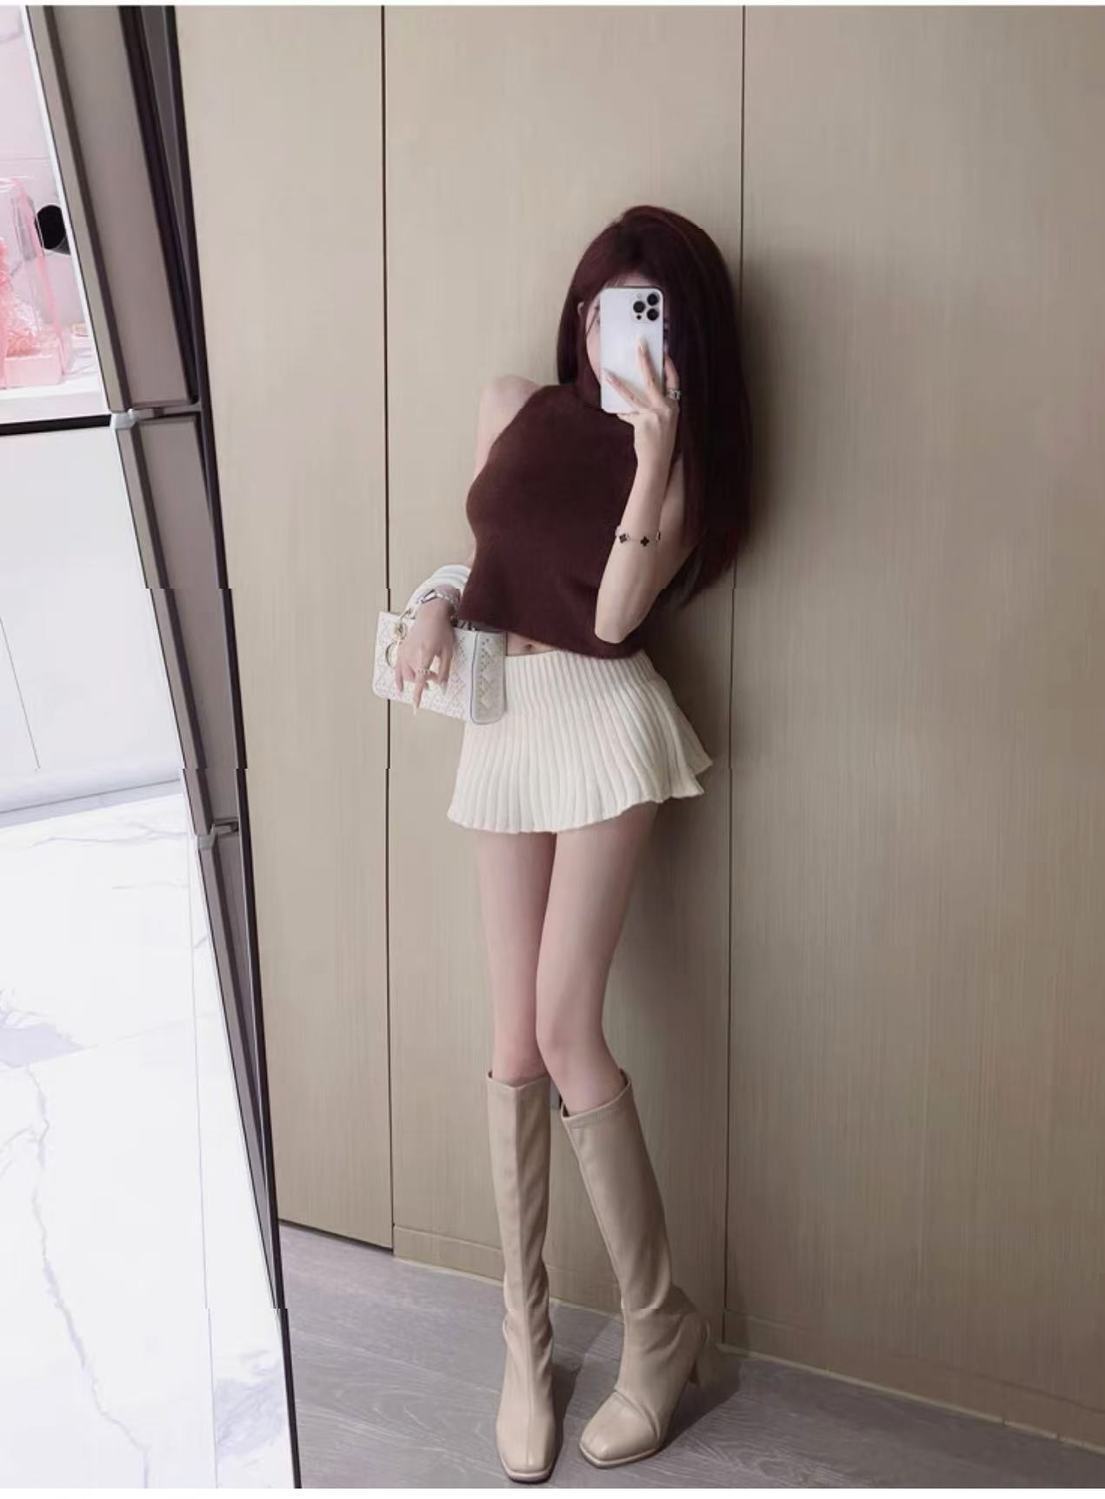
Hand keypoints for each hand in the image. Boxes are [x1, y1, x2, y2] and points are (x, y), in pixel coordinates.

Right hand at [394, 598, 453, 710]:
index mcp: (424, 654)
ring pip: (407, 674)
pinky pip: (397, 668)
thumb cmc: (442, 631)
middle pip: (416, 677)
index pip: (420, 679)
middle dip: (426, 681)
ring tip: (426, 677)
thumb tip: (442, 688)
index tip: (415, 707)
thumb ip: (445, 671)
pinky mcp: (401, 649)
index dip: (418, 695)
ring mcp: (404, 652)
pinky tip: (400, 688)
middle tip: (436, 677)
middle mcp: (411, 654)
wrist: (431, 614)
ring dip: (416, 679)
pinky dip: (399, 679)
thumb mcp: (448, 651)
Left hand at [601, 338, 680, 475]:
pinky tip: (612, 408)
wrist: (658, 462)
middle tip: (638, 345)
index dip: (668, 365)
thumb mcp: (666, 421)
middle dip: (644, 360)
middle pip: (652, 379)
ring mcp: (653, 414)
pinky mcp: (641, 422)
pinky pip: (626, 412)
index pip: (673, 379)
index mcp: (674, 406)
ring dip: (618, 383)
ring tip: (608, 374)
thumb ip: (658, 405)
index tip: (663, 351)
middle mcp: (666, 407)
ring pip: (632, 394)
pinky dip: (620, 412)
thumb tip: (643, 390)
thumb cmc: (662, 442)